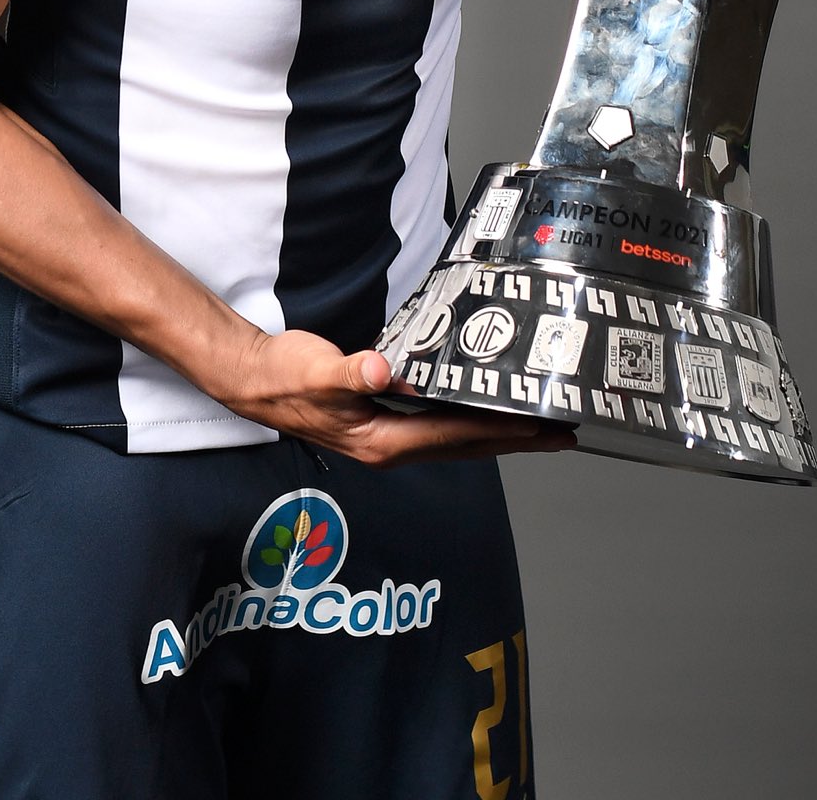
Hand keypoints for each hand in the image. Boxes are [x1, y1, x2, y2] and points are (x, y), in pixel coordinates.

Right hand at [218, 327, 574, 466]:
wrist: (254, 379)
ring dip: (498, 435)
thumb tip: (383, 370)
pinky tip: (483, 408)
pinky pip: (438, 426)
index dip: (499, 430)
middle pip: (466, 446)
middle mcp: (390, 447)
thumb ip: (351, 370)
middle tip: (562, 433)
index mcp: (381, 441)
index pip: (454, 435)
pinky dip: (469, 420)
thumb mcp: (317, 370)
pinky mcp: (384, 421)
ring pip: (456, 440)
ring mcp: (388, 437)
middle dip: (515, 441)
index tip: (539, 426)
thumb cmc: (285, 376)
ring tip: (537, 426)